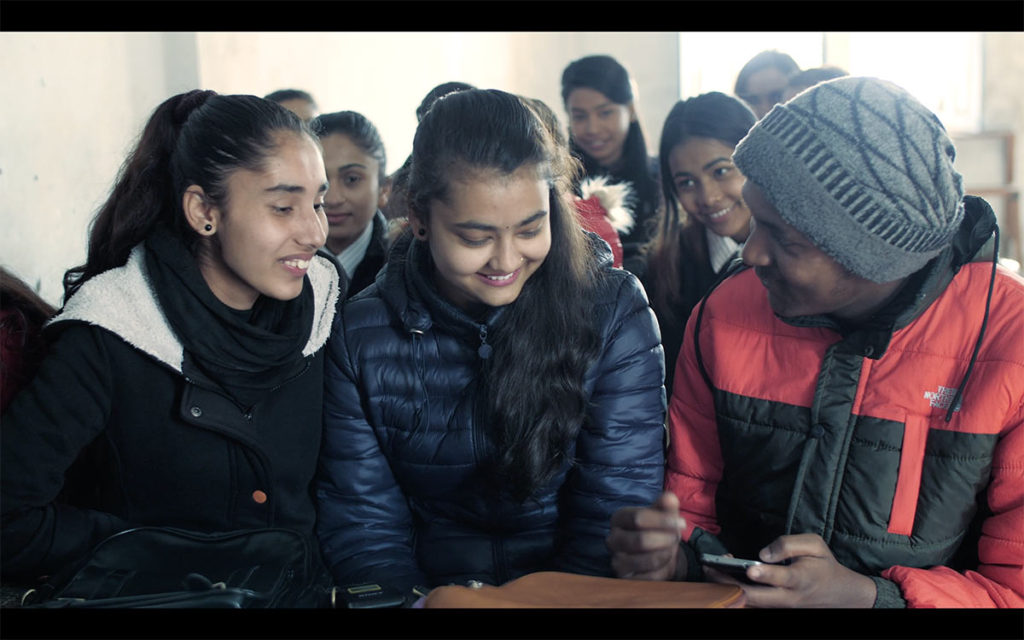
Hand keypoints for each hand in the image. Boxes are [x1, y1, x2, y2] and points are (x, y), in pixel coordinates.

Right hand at [606, 491, 685, 580]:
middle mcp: (613, 540)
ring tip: (671, 548)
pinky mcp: (625, 579)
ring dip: (666, 554)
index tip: (681, 523)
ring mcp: (617, 561)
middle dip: (666, 539)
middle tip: (676, 537)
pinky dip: (663, 570)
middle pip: (641, 540)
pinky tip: (665, 562)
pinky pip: (649, 577)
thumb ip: (666, 503)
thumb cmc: (658, 529)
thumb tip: (670, 498)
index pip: (638, 518)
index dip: (663, 521)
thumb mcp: (664, 513)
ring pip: (646, 560)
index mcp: (619, 518)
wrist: (657, 553)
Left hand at [705, 533, 876, 607]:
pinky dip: (734, 591)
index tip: (751, 568)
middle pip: (756, 596)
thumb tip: (764, 552)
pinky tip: (721, 575)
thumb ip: (789, 544)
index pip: (781, 578)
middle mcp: (787, 596)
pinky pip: (750, 602)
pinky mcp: (773, 606)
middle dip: (730, 583)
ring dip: (727, 587)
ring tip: (709, 569)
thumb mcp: (815, 546)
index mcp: (800, 579)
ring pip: (749, 602)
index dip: (765, 574)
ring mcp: (778, 605)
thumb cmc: (823, 565)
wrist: (839, 594)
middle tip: (710, 568)